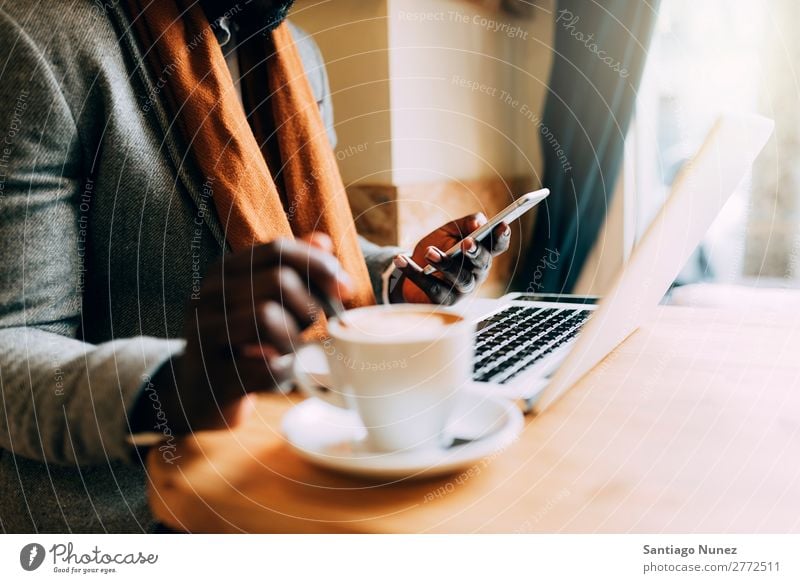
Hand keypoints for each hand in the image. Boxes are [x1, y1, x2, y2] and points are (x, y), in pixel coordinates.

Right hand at [135, 234, 350, 434]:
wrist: (199, 394)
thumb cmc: (243, 343)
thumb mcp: (266, 301)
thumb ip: (294, 270)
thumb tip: (324, 241)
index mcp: (226, 271)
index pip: (278, 249)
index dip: (319, 265)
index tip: (344, 288)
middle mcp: (208, 296)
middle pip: (278, 281)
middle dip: (307, 307)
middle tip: (306, 331)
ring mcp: (204, 335)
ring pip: (266, 318)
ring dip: (293, 340)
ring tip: (287, 352)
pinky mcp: (212, 375)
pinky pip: (265, 367)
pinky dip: (284, 372)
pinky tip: (278, 374)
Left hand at [393, 213, 510, 304]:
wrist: (410, 273)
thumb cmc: (434, 249)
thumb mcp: (448, 232)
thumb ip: (465, 223)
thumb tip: (479, 222)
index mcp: (480, 255)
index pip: (496, 247)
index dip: (501, 238)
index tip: (502, 225)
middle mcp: (476, 274)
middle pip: (481, 264)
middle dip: (475, 252)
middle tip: (467, 242)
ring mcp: (461, 290)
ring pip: (459, 278)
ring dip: (444, 263)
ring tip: (429, 251)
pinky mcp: (442, 301)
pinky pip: (430, 287)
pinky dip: (413, 272)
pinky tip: (401, 259)